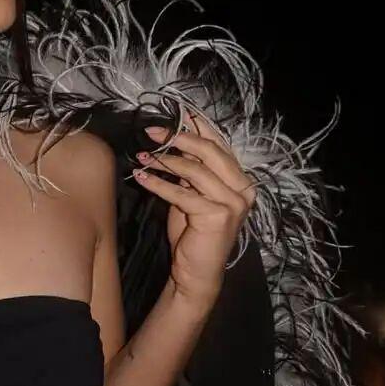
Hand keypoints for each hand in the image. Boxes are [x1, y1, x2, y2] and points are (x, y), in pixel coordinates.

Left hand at [133, 109, 256, 306]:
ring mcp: (233, 202)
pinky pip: (182, 193)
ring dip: (164, 160)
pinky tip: (141, 177)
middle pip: (210, 151)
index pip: (220, 144)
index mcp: (241, 180)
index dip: (198, 126)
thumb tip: (175, 139)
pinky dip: (158, 184)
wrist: (196, 272)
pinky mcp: (218, 215)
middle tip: (151, 132)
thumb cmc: (193, 235)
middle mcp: (243, 189)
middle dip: (178, 137)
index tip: (176, 112)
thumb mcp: (192, 195)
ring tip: (142, 156)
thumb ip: (191, 171)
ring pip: (195, 170)